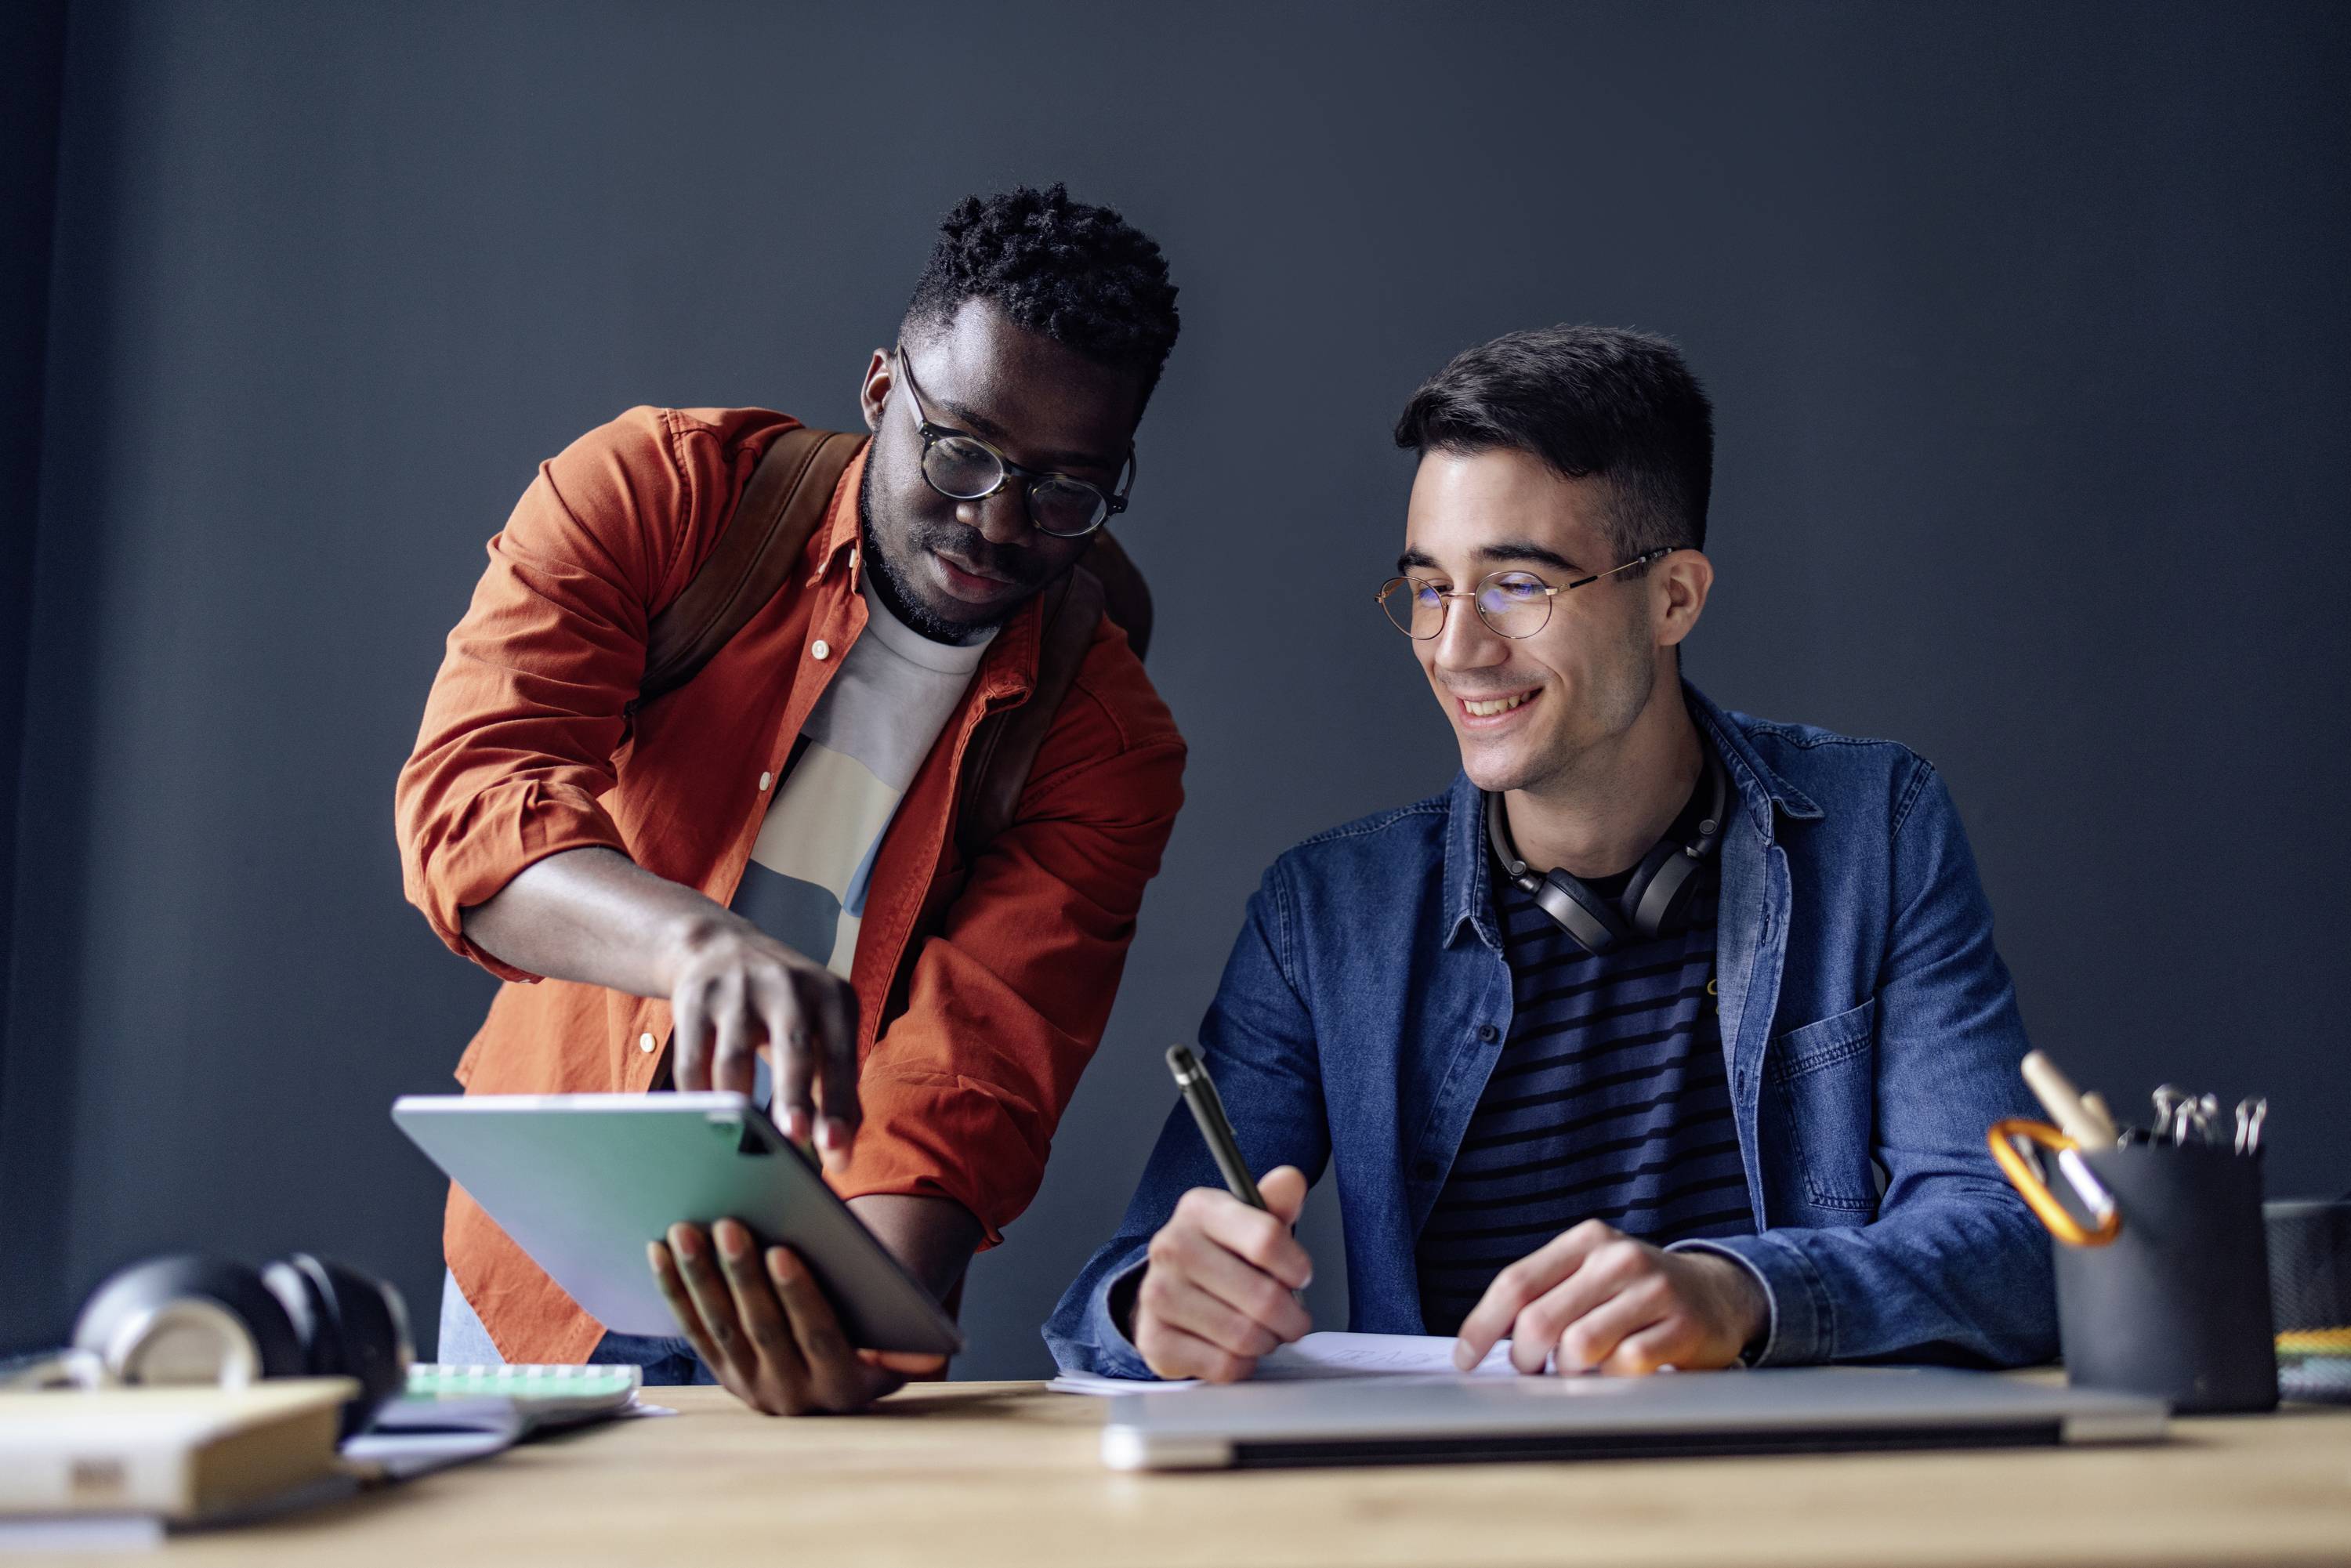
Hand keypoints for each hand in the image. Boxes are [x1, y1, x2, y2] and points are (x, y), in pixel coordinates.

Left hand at [649, 1220, 943, 1414]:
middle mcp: (792, 1394)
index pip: (818, 1335)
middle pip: (762, 1326)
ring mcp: (750, 1385)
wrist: (836, 1391)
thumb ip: (907, 1349)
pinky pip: (692, 1330)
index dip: (799, 1295)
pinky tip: (661, 1250)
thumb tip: (925, 1352)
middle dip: (742, 1274)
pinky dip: (675, 1290)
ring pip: (721, 1326)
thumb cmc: (875, 1343)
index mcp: (842, 1385)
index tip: (783, 1249)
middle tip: (728, 1222)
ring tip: (687, 1227)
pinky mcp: (720, 1373)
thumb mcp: (898, 1353)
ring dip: (701, 1276)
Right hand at [662, 914, 859, 1167]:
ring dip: (738, 1105)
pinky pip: (692, 1059)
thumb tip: (839, 1160)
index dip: (837, 1103)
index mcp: (832, 997)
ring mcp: (738, 989)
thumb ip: (833, 1092)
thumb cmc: (786, 1009)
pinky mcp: (695, 998)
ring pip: (734, 1059)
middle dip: (793, 1098)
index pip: (841, 1057)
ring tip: (741, 1139)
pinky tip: (704, 1119)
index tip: (834, 1147)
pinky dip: (697, 1095)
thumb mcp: (820, 1033)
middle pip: (792, 1050)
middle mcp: (789, 986)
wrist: (720, 948)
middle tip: (793, 1140)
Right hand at [1131, 1166, 1313, 1382]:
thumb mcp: (1249, 1222)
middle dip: (1292, 1317)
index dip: (1296, 1266)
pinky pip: (1223, 1365)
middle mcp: (1171, 1247)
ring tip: (1265, 1332)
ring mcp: (1157, 1294)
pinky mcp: (1155, 1340)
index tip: (1300, 1275)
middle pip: (1263, 1296)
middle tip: (1293, 1318)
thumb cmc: (1221, 1255)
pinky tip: (1236, 1348)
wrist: (1170, 1290)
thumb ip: (1276, 1204)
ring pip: (1245, 1336)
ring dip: (1268, 1341)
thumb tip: (1291, 1180)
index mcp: (1199, 1209)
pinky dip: (1242, 1364)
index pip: (1267, 1239)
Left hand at [1451, 1221, 1767, 1375]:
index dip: (1482, 1325)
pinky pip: (1624, 1367)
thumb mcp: (1591, 1274)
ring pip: (1579, 1347)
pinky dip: (1612, 1380)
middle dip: (1525, 1358)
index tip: (1465, 1358)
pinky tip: (1619, 1371)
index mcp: (1586, 1240)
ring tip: (1580, 1367)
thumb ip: (1545, 1295)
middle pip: (1541, 1320)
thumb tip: (1487, 1343)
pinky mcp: (1682, 1327)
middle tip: (1532, 1370)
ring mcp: (1653, 1290)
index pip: (1516, 1283)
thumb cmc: (1637, 1291)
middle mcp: (1618, 1258)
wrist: (1719, 1294)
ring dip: (1570, 1371)